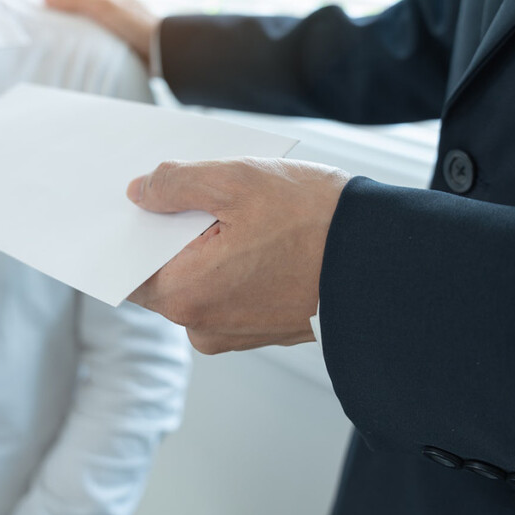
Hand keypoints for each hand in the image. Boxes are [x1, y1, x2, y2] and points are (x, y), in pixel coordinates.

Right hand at [43, 0, 159, 67]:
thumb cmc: (137, 26)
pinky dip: (91, 46)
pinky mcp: (128, 49)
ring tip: (59, 41)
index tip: (36, 2)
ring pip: (95, 28)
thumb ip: (76, 1)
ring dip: (79, 32)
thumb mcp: (104, 8)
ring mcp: (124, 31)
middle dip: (66, 13)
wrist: (165, 51)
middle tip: (43, 22)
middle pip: (86, 11)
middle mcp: (119, 13)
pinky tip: (85, 54)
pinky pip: (104, 45)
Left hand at [127, 158, 349, 353]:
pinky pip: (228, 291)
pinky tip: (259, 234)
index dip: (132, 230)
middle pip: (165, 272)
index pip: (129, 267)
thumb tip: (139, 192)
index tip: (141, 201)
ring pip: (199, 280)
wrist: (385, 265)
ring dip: (208, 246)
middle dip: (174, 232)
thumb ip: (177, 184)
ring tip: (239, 211)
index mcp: (186, 295)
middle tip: (198, 192)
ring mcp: (233, 333)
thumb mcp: (238, 181)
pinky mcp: (261, 330)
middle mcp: (203, 325)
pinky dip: (233, 264)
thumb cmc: (316, 223)